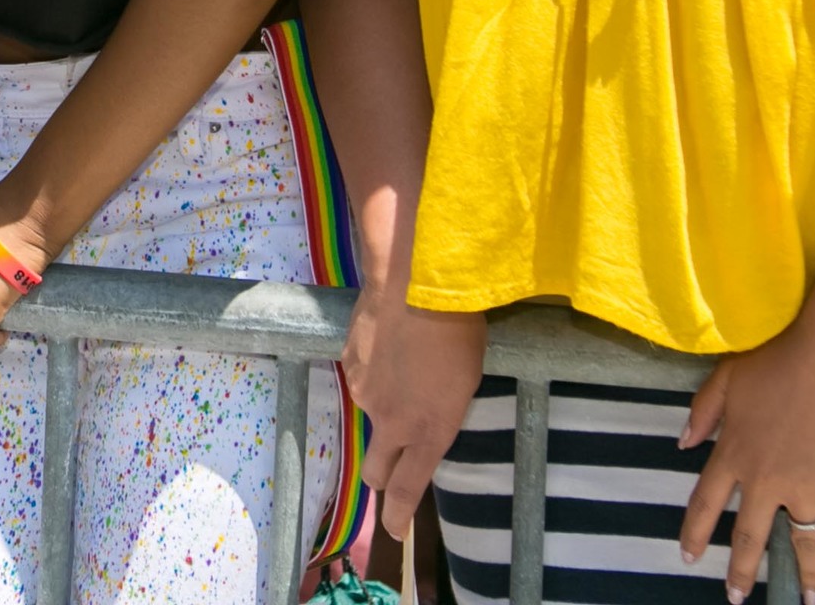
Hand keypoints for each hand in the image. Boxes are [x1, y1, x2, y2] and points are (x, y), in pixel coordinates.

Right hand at [341, 285, 484, 536]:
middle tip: (396, 453)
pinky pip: (361, 378)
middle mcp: (391, 421)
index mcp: (428, 432)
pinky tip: (390, 344)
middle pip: (375, 469)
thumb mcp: (465, 384)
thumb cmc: (460, 333)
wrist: (418, 286)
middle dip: (383, 471)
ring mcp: (365, 393)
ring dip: (384, 404)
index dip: (396, 515)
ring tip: (406, 368)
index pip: (405, 489)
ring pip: (370, 413)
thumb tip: (424, 422)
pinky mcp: (349, 364)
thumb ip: (440, 415)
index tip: (394, 529)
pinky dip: (373, 370)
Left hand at [679, 321, 814, 601]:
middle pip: (749, 536)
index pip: (706, 503)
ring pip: (800, 543)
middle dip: (743, 572)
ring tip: (806, 598)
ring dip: (804, 575)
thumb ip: (704, 412)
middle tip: (737, 597)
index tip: (689, 559)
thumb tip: (683, 443)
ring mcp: (805, 486)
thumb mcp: (728, 376)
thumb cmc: (780, 356)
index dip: (696, 534)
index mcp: (733, 453)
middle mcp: (765, 479)